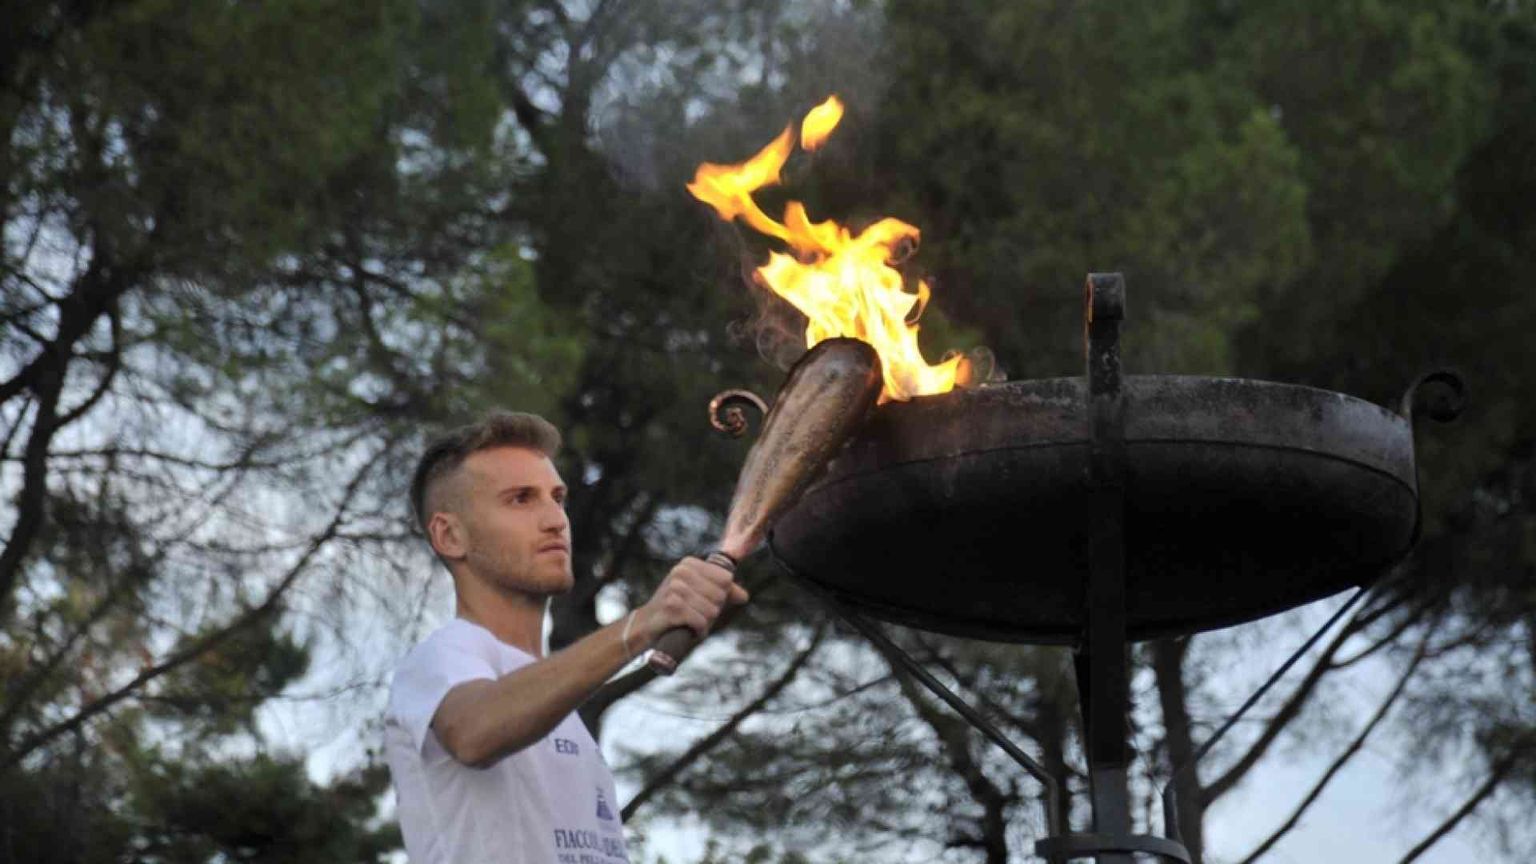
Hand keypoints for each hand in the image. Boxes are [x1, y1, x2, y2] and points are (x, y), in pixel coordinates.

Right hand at [636, 556, 750, 645]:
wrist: (647, 626)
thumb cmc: (677, 610)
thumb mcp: (700, 596)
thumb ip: (723, 592)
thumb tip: (744, 596)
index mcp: (689, 564)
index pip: (726, 578)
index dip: (721, 595)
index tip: (704, 600)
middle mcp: (681, 571)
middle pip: (720, 595)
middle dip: (712, 610)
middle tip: (694, 613)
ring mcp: (675, 588)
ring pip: (712, 610)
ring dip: (704, 622)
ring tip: (689, 620)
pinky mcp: (671, 607)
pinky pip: (701, 622)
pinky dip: (698, 630)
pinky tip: (687, 628)